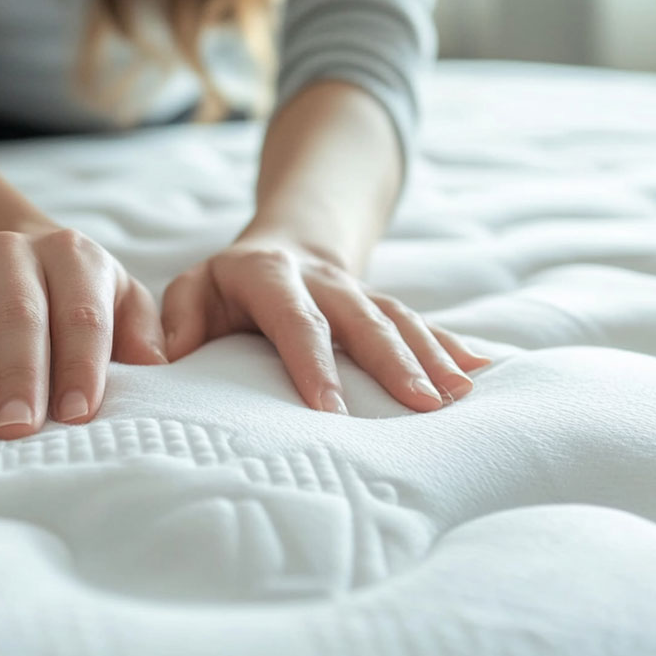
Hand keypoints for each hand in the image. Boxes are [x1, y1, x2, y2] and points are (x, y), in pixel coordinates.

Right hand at [0, 226, 166, 437]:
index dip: (81, 363)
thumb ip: (140, 327)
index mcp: (71, 258)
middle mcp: (11, 256)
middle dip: (15, 374)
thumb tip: (157, 364)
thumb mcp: (118, 294)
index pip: (81, 313)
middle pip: (14, 316)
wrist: (1, 246)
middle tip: (13, 429)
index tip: (79, 414)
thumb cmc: (74, 292)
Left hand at [160, 236, 492, 414]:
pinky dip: (453, 347)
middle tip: (422, 405)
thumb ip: (180, 321)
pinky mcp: (383, 306)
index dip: (312, 361)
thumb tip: (171, 359)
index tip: (331, 409)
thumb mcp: (192, 291)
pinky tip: (484, 373)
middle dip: (395, 362)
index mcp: (268, 276)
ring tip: (461, 396)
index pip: (294, 319)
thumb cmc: (225, 287)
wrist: (281, 246)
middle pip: (362, 319)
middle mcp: (321, 280)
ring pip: (400, 319)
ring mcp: (359, 291)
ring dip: (434, 356)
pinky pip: (422, 324)